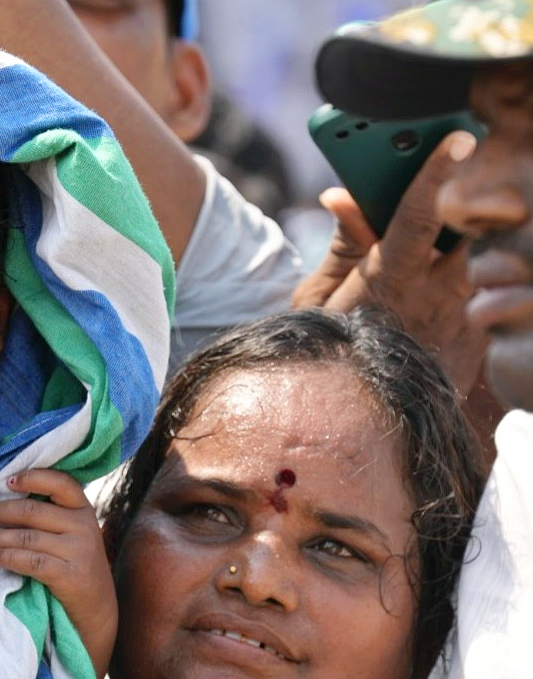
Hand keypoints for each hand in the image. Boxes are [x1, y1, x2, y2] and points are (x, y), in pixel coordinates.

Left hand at [0, 469, 116, 678]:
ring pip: (26, 537)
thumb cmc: (74, 566)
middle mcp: (84, 526)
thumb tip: (1, 503)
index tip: (5, 482)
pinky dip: (7, 557)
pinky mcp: (70, 576)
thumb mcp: (71, 535)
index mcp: (83, 510)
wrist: (97, 610)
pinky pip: (30, 562)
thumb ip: (49, 517)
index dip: (32, 478)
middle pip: (32, 512)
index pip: (60, 483)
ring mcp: (79, 551)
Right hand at [293, 131, 487, 394]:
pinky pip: (465, 302)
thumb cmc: (329, 359)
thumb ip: (342, 245)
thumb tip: (342, 196)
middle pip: (450, 234)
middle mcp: (437, 293)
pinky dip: (440, 304)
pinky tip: (410, 329)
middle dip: (431, 229)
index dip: (435, 171)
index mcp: (392, 279)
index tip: (457, 137)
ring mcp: (462, 316)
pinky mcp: (476, 336)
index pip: (418, 213)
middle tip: (404, 235)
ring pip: (459, 268)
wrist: (362, 425)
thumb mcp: (318, 302)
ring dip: (433, 270)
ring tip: (398, 299)